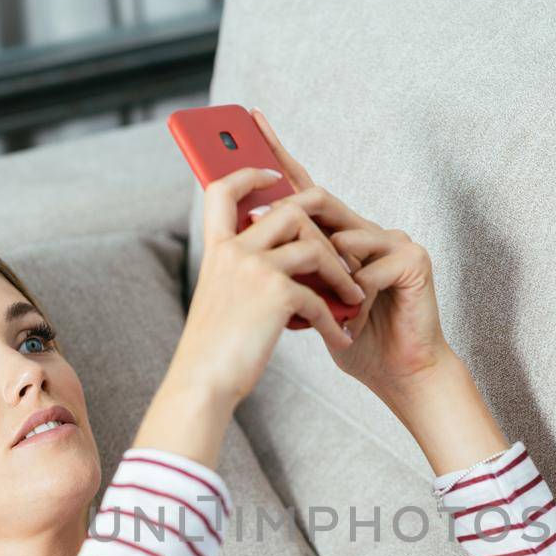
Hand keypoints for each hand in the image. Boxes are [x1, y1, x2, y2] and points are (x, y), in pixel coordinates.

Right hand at [174, 163, 360, 404]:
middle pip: (289, 212)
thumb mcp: (218, 299)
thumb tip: (276, 264)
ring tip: (354, 298)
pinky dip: (334, 320)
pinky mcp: (275, 292)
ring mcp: (254, 268)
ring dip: (340, 274)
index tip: (273, 172)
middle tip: (344, 259)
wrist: (202, 382)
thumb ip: (238, 273)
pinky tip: (341, 338)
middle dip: (324, 233)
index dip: (249, 174)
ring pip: (313, 247)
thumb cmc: (212, 350)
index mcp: (217, 250)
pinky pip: (319, 296)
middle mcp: (233, 251)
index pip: (224, 191)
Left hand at [251, 107, 457, 405]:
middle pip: (321, 201)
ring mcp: (394, 241)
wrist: (402, 374)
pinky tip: (356, 317)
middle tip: (266, 221)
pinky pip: (368, 268)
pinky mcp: (413, 260)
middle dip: (291, 210)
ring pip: (341, 237)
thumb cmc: (357, 340)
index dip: (279, 156)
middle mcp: (368, 231)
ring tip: (327, 307)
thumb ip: (292, 269)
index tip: (251, 121)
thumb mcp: (311, 301)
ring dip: (324, 275)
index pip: (305, 190)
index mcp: (342, 238)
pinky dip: (355, 296)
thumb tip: (252, 239)